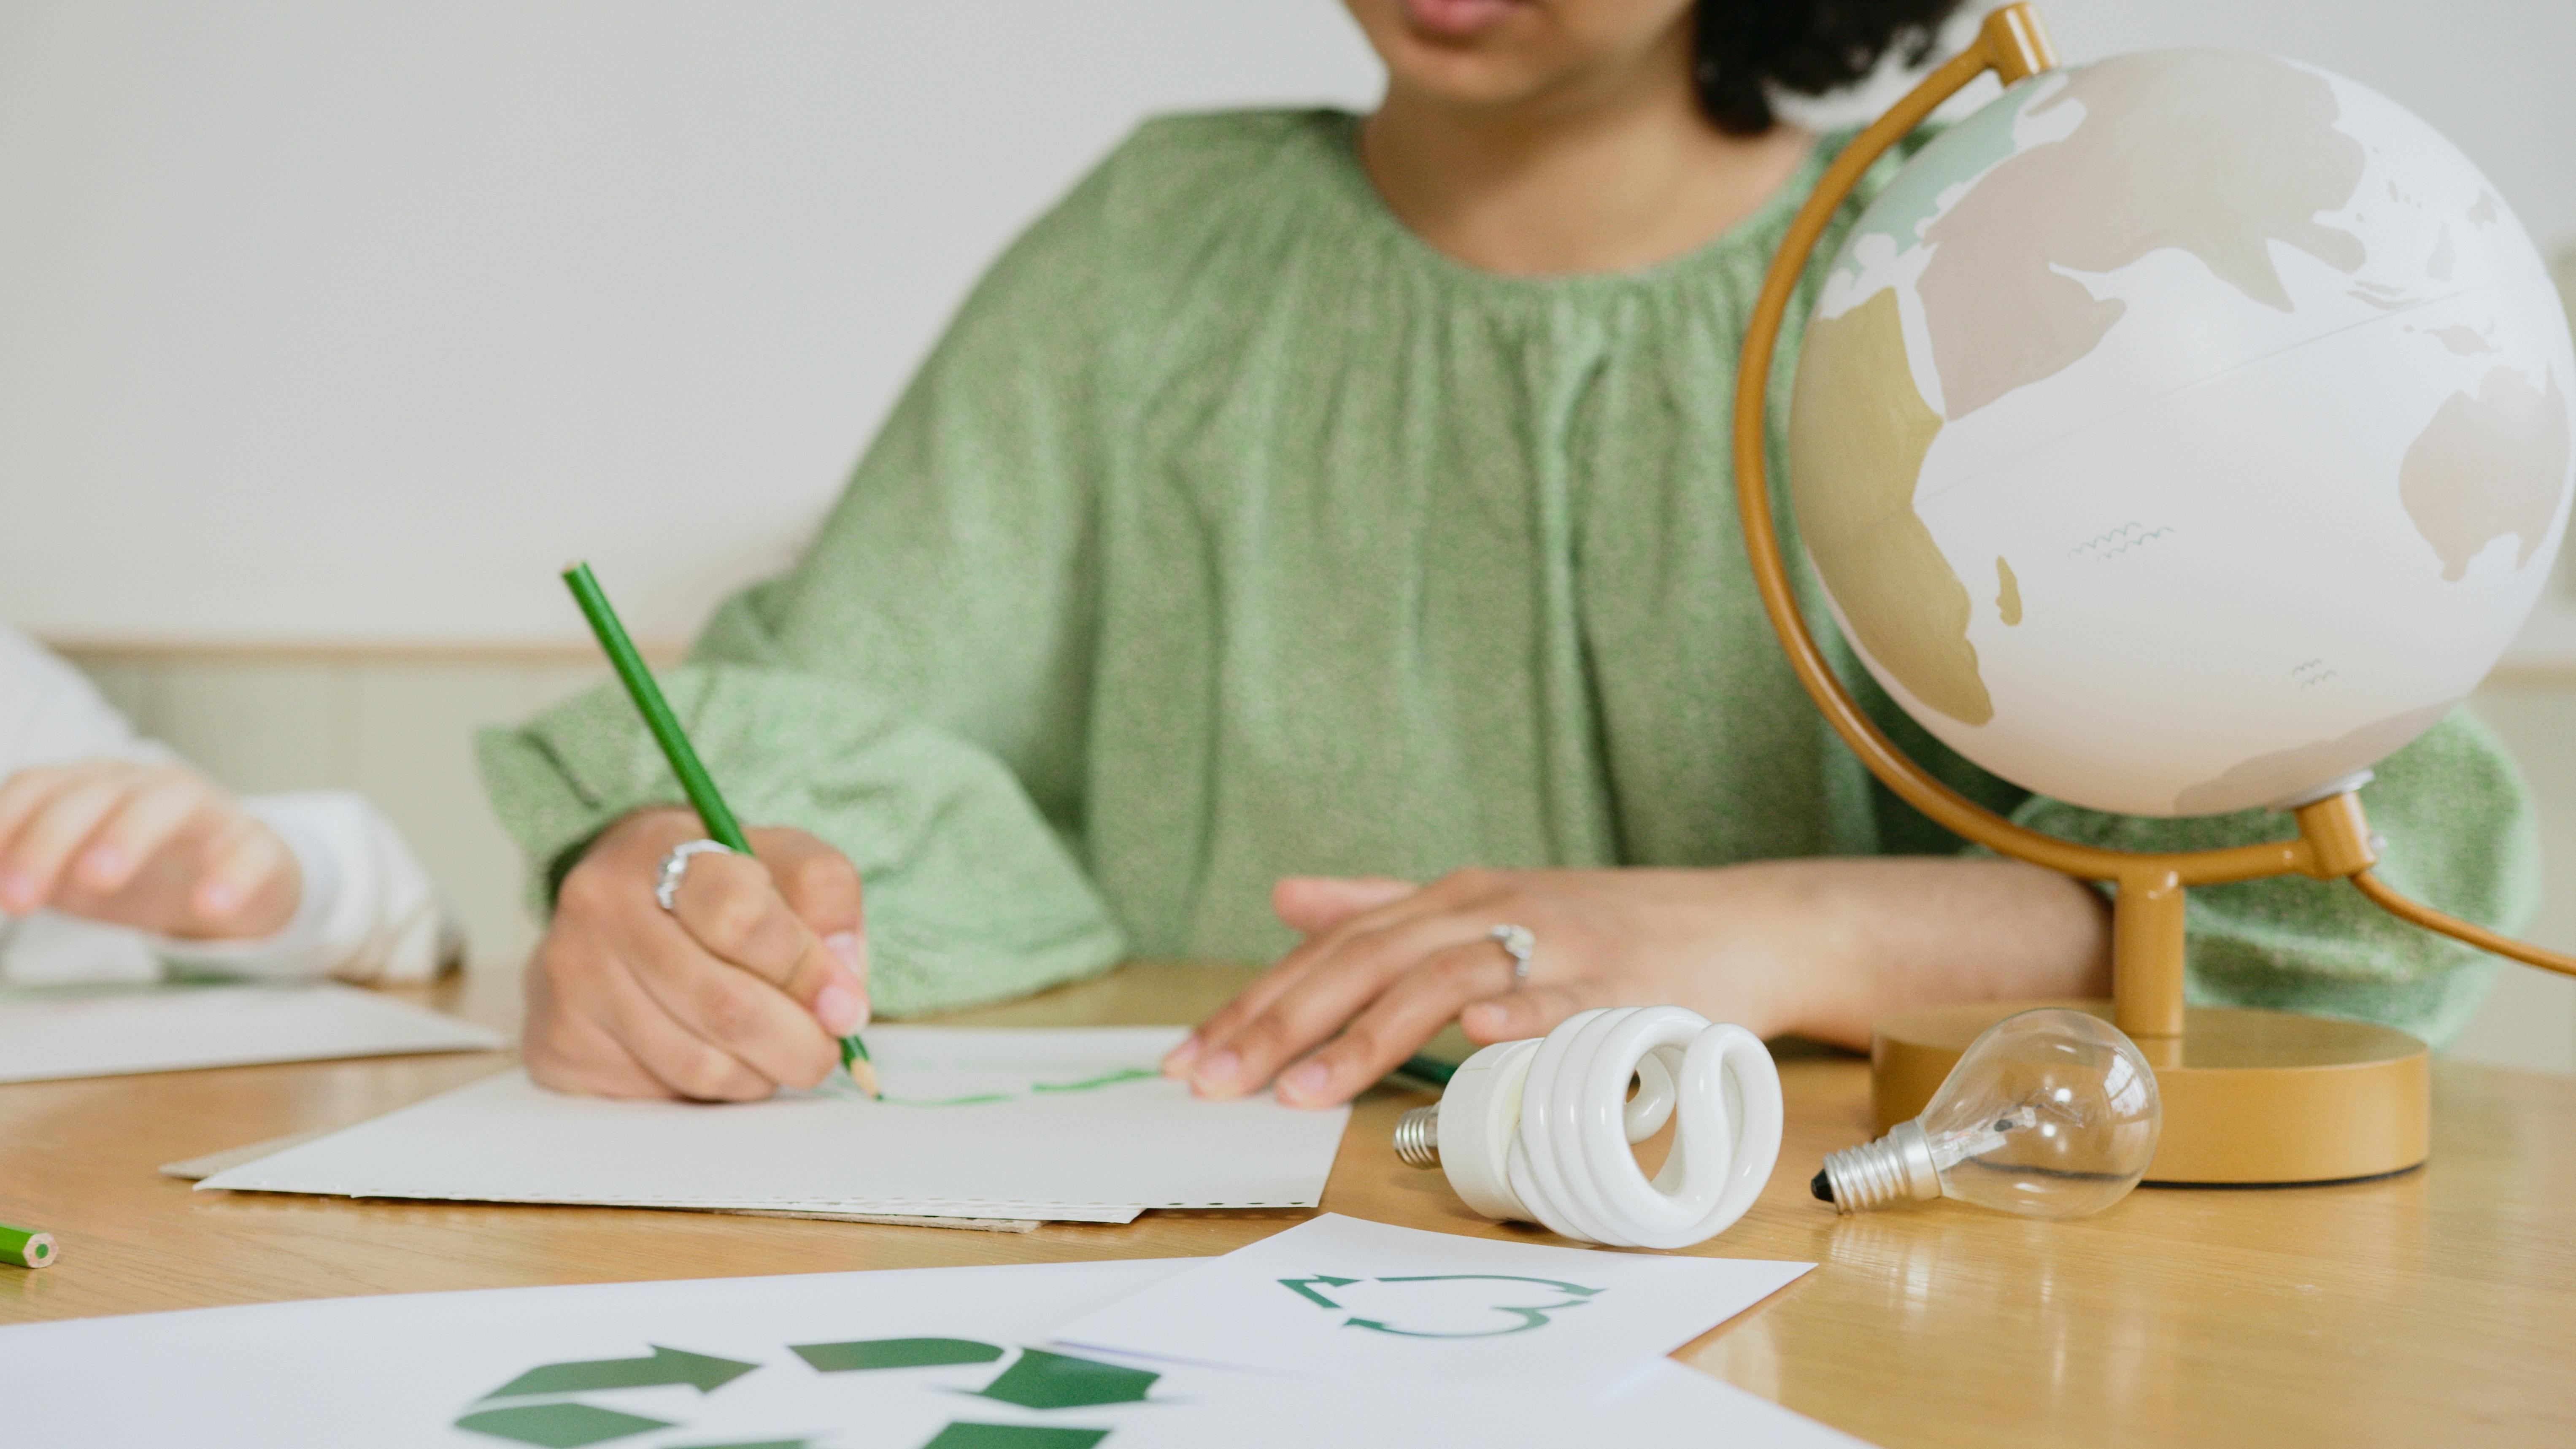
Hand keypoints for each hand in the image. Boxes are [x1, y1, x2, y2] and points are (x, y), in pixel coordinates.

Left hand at [0, 759, 301, 938]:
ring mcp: (207, 809)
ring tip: (99, 881)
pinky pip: (248, 848)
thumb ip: (24, 874)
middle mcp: (148, 785)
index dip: (5, 825)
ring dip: (129, 835)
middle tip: (18, 899)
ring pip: (170, 802)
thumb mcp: (68, 878)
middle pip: (95, 794)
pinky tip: (210, 906)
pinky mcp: (258, 842)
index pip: (39, 786)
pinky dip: (230, 873)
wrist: (234, 886)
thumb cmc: (142, 875)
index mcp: (94, 785)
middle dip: (49, 842)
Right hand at [527, 808, 871, 1100]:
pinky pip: (663, 1091)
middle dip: (799, 1043)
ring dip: (759, 1072)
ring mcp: (572, 979)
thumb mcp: (784, 860)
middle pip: (725, 1006)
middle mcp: (602, 910)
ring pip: (699, 1064)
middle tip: (826, 1048)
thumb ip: (829, 903)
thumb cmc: (718, 886)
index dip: (807, 970)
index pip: (743, 917)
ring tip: (773, 1049)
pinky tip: (715, 1052)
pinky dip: (712, 1087)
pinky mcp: (560, 1042)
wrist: (617, 908)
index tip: (844, 1001)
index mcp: (662, 850)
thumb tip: (842, 993)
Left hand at [1161, 866, 1805, 1109]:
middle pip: (1366, 962)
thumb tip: (1287, 899)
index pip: (1333, 951)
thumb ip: (1382, 905)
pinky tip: (1471, 1036)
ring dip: (1370, 1035)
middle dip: (1282, 1023)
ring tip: (1304, 1091)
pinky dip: (1513, 1013)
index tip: (1192, 1058)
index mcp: (1452, 899)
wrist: (1740, 928)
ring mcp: (1555, 945)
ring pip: (1442, 979)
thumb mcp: (1486, 907)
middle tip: (1215, 1082)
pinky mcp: (1618, 983)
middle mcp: (1490, 911)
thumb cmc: (1608, 932)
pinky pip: (1559, 998)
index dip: (1258, 1002)